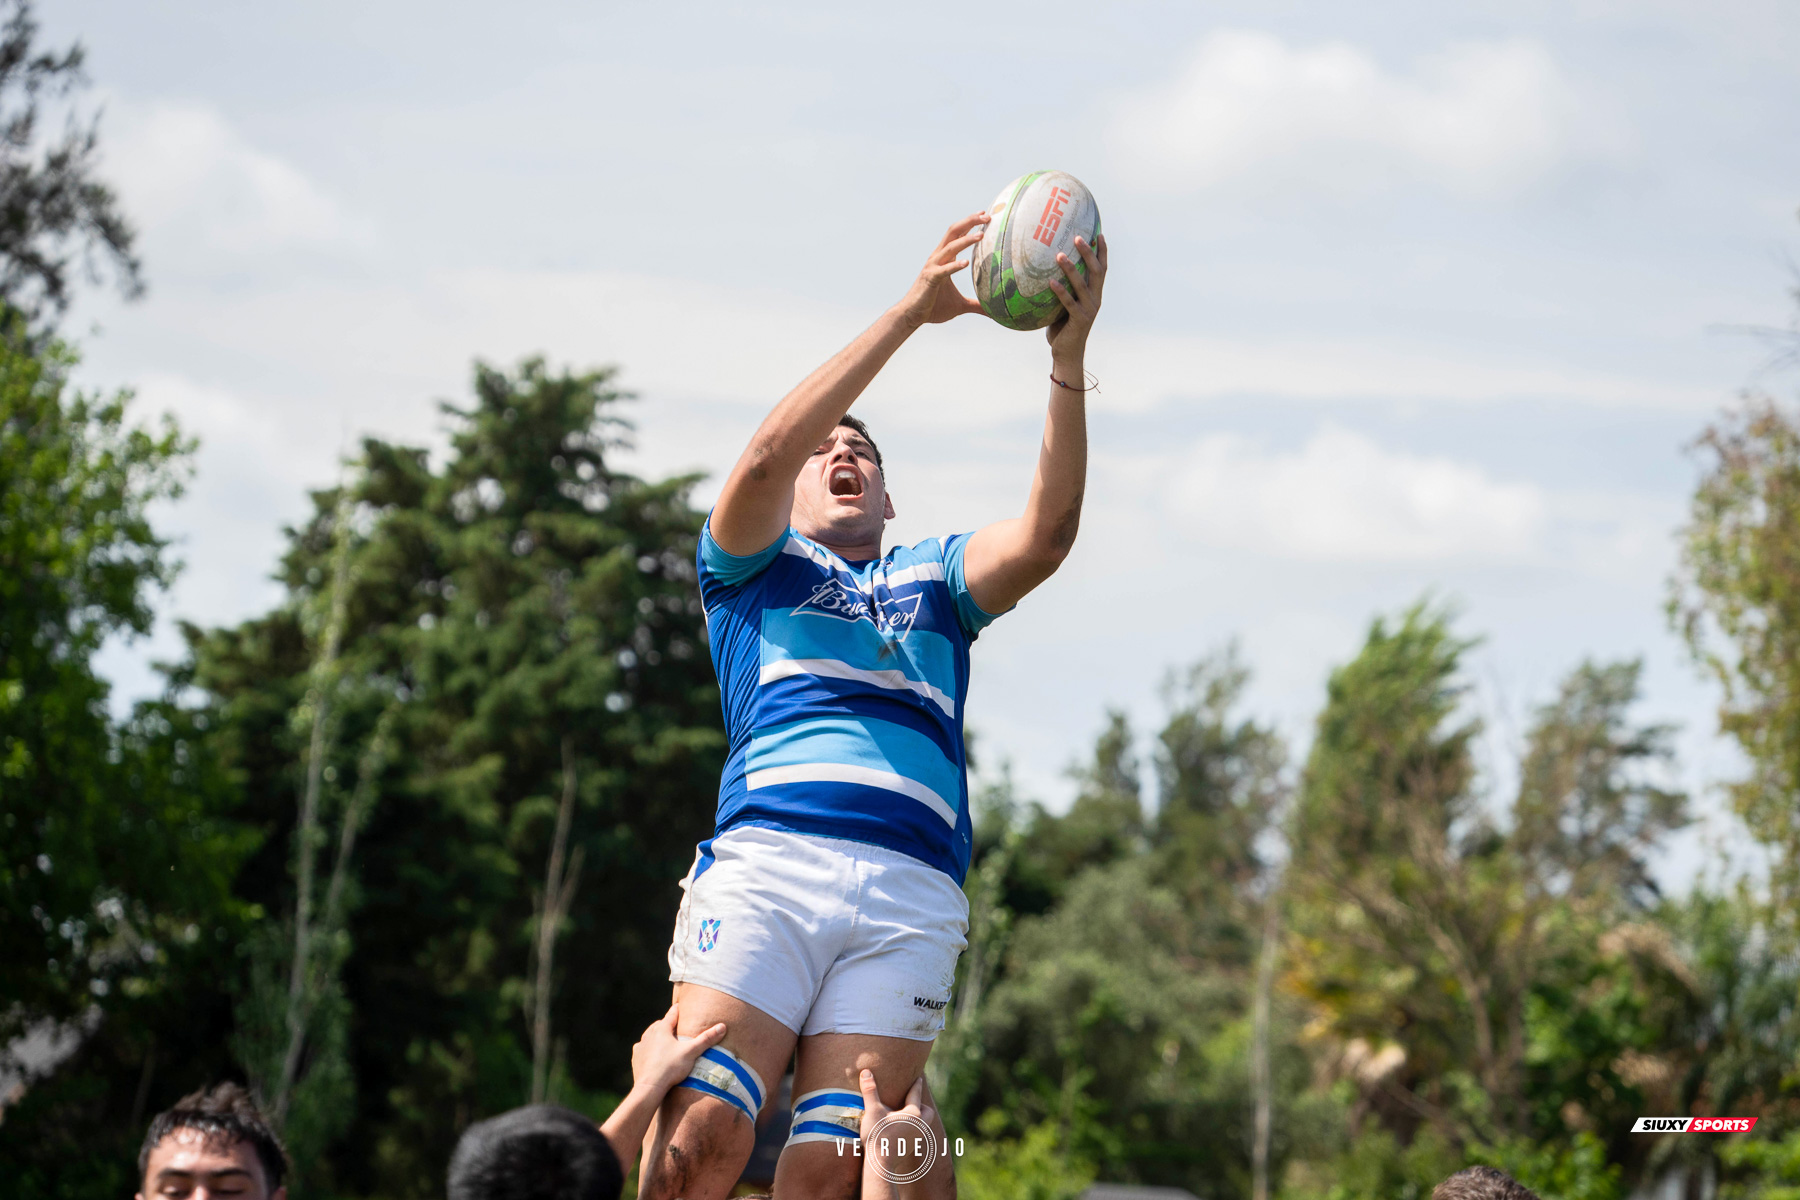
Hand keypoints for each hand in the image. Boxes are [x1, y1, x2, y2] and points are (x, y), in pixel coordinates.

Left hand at [628, 1004, 726, 1096]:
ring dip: (657, 1035)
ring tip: (665, 1038)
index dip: (678, 1009)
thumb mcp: (691, 1052)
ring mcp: (641, 1046)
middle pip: (660, 1024)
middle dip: (668, 1024)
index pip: (672, 1014)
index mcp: (662, 1029)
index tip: (682, 1006)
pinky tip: (651, 1052)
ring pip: (650, 1035)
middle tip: (677, 1025)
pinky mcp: (636, 1058)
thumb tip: (722, 1026)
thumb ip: (706, 1039)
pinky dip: (648, 1047)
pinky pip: (642, 1048)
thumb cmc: (671, 1068)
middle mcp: (649, 1034)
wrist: (650, 1087)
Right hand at [858, 1068, 944, 1175]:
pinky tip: (901, 1130)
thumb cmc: (877, 1136)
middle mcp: (920, 1126)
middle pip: (927, 1112)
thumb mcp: (872, 1110)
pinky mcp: (912, 1148)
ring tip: (906, 1114)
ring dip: (917, 1118)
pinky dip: (912, 1129)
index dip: (915, 1085)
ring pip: (923, 1124)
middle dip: (921, 1104)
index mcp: (914, 1114)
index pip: (916, 1094)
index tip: (918, 1077)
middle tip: (913, 1099)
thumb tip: (866, 1071)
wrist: (880, 1164)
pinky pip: (917, 1134)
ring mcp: (918, 1138)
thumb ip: (870, 1090)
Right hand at [895, 212, 986, 328]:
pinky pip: (944, 270)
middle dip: (970, 222)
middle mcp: (938, 258)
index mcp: (944, 258)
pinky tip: (965, 263)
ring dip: (966, 240)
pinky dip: (954, 265)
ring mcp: (933, 267)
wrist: (912, 315)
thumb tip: (993, 311)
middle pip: (954, 232)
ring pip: (950, 247)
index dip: (970, 223)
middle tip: (986, 216)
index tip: (985, 215)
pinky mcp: (930, 279)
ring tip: (981, 235)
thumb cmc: (934, 307)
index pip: (958, 235)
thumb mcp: (960, 306)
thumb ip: (977, 305)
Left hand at [1046, 232, 1106, 362]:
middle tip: (1077, 237)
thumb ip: (1062, 288)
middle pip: (1097, 272)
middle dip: (1088, 253)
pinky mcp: (1080, 320)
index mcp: (1094, 294)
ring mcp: (1089, 310)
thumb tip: (1042, 268)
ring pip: (1082, 285)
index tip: (1098, 233)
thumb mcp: (1063, 304)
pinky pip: (1069, 303)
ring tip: (1059, 255)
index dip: (1102, 251)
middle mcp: (1095, 299)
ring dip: (1071, 269)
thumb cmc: (1061, 327)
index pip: (1102, 268)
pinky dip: (1060, 292)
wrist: (1067, 353)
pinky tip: (1051, 281)